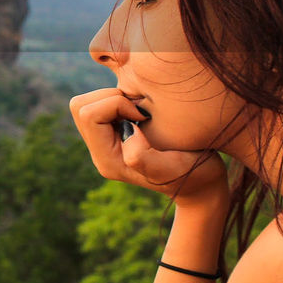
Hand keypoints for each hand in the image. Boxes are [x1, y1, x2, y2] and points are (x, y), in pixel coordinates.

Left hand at [68, 87, 227, 203]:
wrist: (202, 184)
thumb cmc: (193, 175)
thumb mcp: (172, 168)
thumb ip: (142, 156)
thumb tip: (126, 133)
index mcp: (107, 160)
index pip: (89, 115)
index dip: (116, 104)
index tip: (144, 116)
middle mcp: (101, 152)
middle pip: (80, 106)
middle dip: (110, 98)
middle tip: (139, 110)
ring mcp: (106, 143)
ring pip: (88, 103)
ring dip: (115, 98)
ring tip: (141, 111)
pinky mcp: (114, 133)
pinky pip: (101, 104)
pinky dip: (120, 100)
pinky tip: (142, 113)